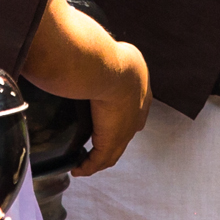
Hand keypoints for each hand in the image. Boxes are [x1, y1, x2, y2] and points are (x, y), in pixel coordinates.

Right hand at [77, 41, 149, 175]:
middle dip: (113, 137)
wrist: (109, 70)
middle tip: (96, 141)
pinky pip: (99, 159)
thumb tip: (92, 52)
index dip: (124, 114)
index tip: (109, 116)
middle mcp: (138, 111)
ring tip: (84, 161)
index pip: (136, 108)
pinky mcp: (111, 140)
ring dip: (99, 156)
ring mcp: (126, 129)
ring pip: (113, 149)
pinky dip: (88, 165)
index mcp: (141, 89)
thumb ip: (108, 57)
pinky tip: (77, 167)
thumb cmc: (109, 55)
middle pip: (126, 130)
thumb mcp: (116, 51)